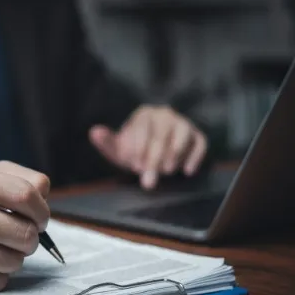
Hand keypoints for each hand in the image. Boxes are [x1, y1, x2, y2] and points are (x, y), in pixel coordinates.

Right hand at [0, 161, 50, 292]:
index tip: (38, 218)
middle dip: (31, 237)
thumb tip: (43, 199)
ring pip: (13, 261)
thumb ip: (22, 180)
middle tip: (22, 235)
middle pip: (23, 233)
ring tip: (0, 247)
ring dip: (15, 257)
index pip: (24, 195)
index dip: (41, 211)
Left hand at [89, 105, 207, 189]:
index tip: (134, 166)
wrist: (154, 155)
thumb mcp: (118, 150)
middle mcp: (165, 114)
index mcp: (144, 114)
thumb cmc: (134, 151)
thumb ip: (107, 142)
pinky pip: (200, 143)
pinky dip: (195, 157)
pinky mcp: (197, 136)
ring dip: (175, 154)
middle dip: (155, 158)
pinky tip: (186, 172)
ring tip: (166, 171)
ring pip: (182, 135)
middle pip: (162, 134)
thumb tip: (94, 132)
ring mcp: (183, 124)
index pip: (142, 129)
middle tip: (149, 180)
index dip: (138, 149)